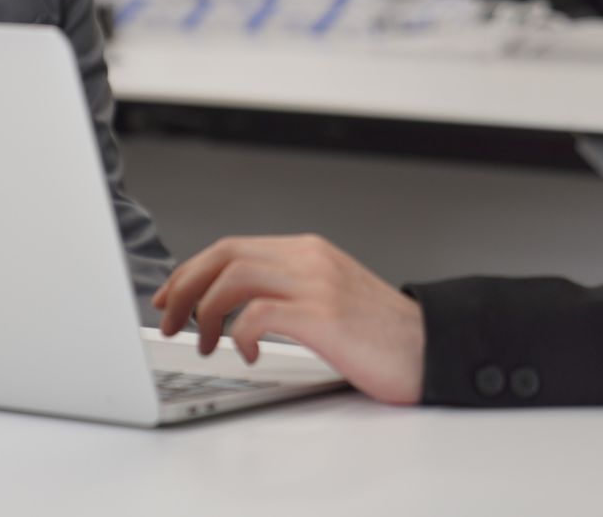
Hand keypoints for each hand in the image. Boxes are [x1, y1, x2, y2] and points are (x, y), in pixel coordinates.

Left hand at [152, 234, 424, 404]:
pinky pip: (259, 314)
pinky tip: (246, 354)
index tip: (170, 295)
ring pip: (235, 277)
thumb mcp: (330, 299)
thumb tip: (231, 310)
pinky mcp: (324, 315)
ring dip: (205, 312)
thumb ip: (288, 292)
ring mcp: (318, 283)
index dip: (191, 270)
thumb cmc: (383, 336)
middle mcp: (310, 259)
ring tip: (205, 343)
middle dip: (185, 286)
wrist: (433, 350)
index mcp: (309, 252)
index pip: (232, 247)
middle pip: (225, 255)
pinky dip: (239, 334)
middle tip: (169, 320)